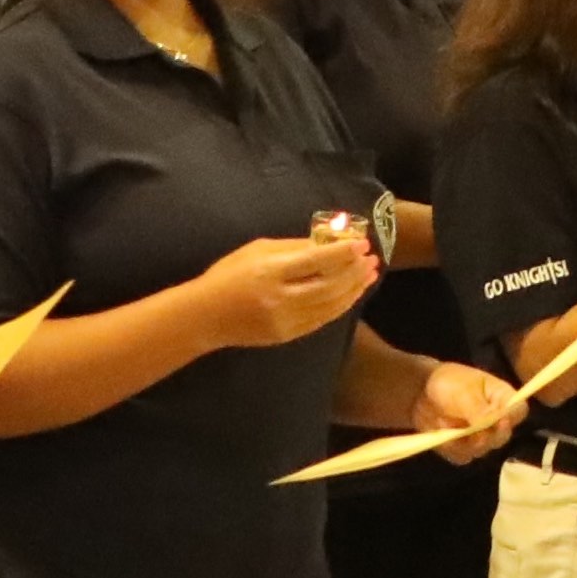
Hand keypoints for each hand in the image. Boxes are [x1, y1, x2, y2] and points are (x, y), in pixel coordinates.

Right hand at [198, 225, 379, 346]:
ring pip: (330, 306)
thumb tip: (329, 241)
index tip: (362, 243)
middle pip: (328, 286)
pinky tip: (350, 294)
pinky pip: (322, 320)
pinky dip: (339, 305)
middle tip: (370, 258)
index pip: (315, 262)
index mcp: (270, 272)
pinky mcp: (287, 335)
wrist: (205, 316)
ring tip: (368, 275)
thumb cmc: (229, 275)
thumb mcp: (257, 250)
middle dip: (354, 272)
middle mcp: (280, 299)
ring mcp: (285, 321)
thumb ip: (293, 247)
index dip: (342, 253)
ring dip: (353, 290)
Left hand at [414, 359, 523, 461]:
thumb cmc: (447, 382)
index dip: (511, 418)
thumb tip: (494, 421)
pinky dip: (451, 448)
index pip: (519, 411)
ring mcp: (481, 437)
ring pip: (483, 450)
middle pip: (503, 436)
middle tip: (471, 430)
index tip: (499, 421)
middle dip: (486, 435)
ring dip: (464, 441)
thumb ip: (478, 408)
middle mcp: (496, 421)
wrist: (420, 391)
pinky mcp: (464, 449)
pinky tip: (441, 434)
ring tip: (445, 423)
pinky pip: (463, 457)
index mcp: (502, 398)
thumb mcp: (463, 391)